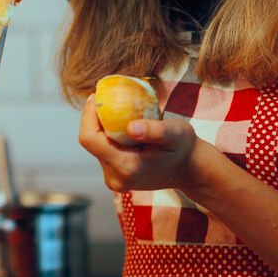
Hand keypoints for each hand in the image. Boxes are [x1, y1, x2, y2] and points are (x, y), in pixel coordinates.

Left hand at [79, 94, 210, 192]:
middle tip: (106, 97)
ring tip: (114, 108)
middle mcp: (115, 178)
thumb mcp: (176, 134)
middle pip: (91, 141)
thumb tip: (132, 128)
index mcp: (126, 168)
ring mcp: (114, 180)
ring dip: (102, 126)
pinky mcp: (114, 176)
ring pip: (95, 145)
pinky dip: (108, 134)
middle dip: (95, 118)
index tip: (96, 96)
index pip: (90, 139)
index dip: (88, 115)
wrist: (189, 169)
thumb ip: (156, 131)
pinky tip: (119, 123)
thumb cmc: (183, 148)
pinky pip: (102, 150)